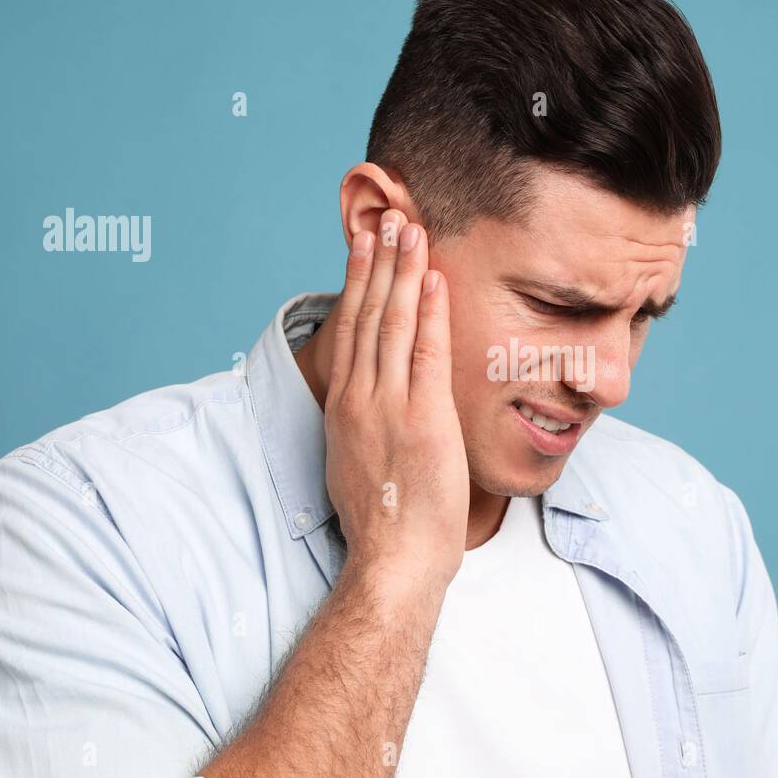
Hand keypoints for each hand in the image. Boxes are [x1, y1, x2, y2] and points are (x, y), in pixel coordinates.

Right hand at [323, 209, 468, 597]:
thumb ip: (363, 427)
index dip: (357, 285)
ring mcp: (388, 405)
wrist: (392, 559)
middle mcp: (359, 398)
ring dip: (401, 272)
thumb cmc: (382, 523)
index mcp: (343, 408)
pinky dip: (430, 312)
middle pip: (366, 315)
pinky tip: (433, 278)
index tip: (363, 250)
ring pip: (392, 323)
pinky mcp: (423, 417)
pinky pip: (426, 352)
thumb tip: (371, 412)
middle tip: (386, 218)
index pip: (349, 332)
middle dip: (376, 263)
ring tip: (408, 230)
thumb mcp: (357, 465)